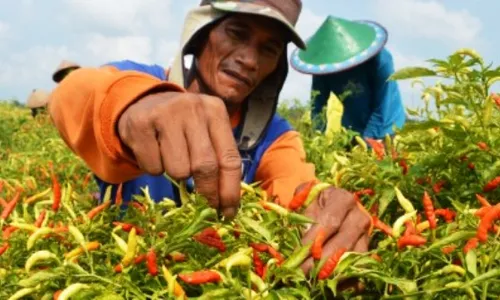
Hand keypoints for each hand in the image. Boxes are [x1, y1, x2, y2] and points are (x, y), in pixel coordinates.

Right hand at [117, 91, 241, 217]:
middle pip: (205, 166)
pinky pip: (153, 168)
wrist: (143, 103)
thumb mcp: (206, 132)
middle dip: (207, 193)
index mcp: (215, 111)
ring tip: (173, 159)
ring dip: (177, 175)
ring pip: (178, 170)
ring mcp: (166, 114)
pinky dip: (155, 169)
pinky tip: (154, 152)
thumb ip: (219, 159)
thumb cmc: (182, 126)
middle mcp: (193, 108)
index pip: (230, 158)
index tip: (228, 212)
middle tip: (206, 207)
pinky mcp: (141, 124)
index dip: (230, 190)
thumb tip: (227, 204)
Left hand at [299, 186, 370, 273]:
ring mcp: (365, 234)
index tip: (300, 253)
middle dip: (321, 260)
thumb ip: (303, 211)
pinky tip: (329, 281)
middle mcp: (359, 216)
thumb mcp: (306, 197)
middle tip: (303, 272)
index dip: (315, 239)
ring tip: (315, 279)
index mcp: (343, 199)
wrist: (331, 200)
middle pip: (342, 243)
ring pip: (352, 257)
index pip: (330, 222)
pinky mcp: (366, 248)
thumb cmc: (315, 200)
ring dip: (333, 271)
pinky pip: (358, 266)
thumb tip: (305, 232)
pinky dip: (344, 276)